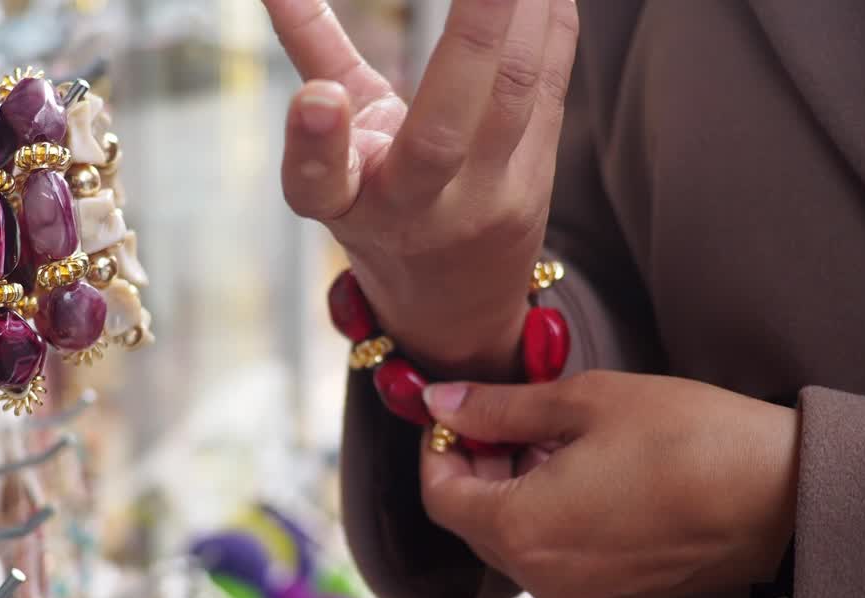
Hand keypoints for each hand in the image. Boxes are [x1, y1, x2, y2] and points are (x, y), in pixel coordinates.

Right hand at [261, 0, 579, 376]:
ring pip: (510, 99)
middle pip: (440, 136)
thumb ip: (312, 55)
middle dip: (470, 40)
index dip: (315, 145)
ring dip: (525, 16)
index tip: (318, 98)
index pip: (319, 185)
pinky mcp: (533, 183)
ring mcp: (481, 203)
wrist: (457, 302)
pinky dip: (552, 24)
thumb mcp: (336, 147)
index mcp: (346, 206)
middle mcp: (412, 213)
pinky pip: (548, 89)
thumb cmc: (381, 204)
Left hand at [419, 371, 800, 597]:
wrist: (783, 497)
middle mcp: (540, 577)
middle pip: (471, 519)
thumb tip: (441, 401)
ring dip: (512, 484)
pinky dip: (544, 510)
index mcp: (523, 530)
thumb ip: (500, 406)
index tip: (457, 411)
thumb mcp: (585, 402)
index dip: (438, 448)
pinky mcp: (607, 595)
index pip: (441, 495)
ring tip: (553, 432)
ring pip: (510, 536)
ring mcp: (575, 593)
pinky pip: (548, 553)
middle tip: (507, 412)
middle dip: (477, 464)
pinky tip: (581, 466)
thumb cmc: (690, 440)